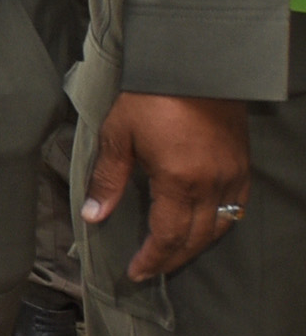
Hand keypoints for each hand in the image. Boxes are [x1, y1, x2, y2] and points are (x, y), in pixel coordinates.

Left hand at [84, 89, 251, 280]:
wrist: (190, 63)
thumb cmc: (149, 96)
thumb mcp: (118, 136)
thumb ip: (108, 179)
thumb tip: (94, 215)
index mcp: (179, 180)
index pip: (168, 236)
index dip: (152, 259)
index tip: (136, 273)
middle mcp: (212, 183)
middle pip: (197, 238)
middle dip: (173, 258)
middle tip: (151, 270)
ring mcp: (232, 173)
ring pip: (222, 225)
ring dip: (198, 245)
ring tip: (173, 253)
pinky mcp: (242, 162)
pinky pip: (237, 204)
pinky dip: (221, 223)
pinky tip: (204, 225)